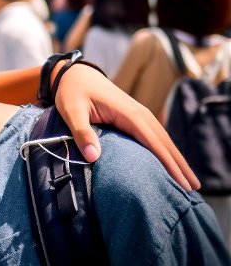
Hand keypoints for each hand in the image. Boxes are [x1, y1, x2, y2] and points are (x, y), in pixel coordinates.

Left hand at [54, 63, 198, 190]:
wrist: (76, 75)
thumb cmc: (72, 93)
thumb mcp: (71, 111)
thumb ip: (81, 132)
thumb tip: (94, 157)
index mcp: (128, 113)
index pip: (154, 142)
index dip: (169, 163)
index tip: (181, 183)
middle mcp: (140, 114)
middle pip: (165, 143)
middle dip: (180, 166)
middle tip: (194, 190)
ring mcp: (140, 115)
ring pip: (164, 140)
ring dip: (178, 160)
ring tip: (190, 182)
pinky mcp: (136, 117)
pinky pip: (156, 136)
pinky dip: (167, 151)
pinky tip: (173, 164)